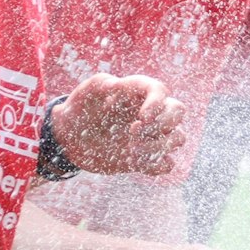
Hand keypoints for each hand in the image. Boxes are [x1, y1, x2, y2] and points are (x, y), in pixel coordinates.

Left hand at [53, 74, 188, 176]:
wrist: (71, 137)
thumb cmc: (81, 108)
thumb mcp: (87, 92)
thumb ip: (101, 84)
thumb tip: (115, 86)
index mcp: (138, 93)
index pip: (160, 90)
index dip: (158, 104)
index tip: (143, 117)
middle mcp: (151, 113)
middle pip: (179, 111)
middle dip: (164, 123)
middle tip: (134, 131)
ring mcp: (151, 136)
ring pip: (178, 138)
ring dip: (158, 146)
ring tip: (130, 150)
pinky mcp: (147, 158)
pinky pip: (167, 164)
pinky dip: (156, 165)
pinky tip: (133, 162)